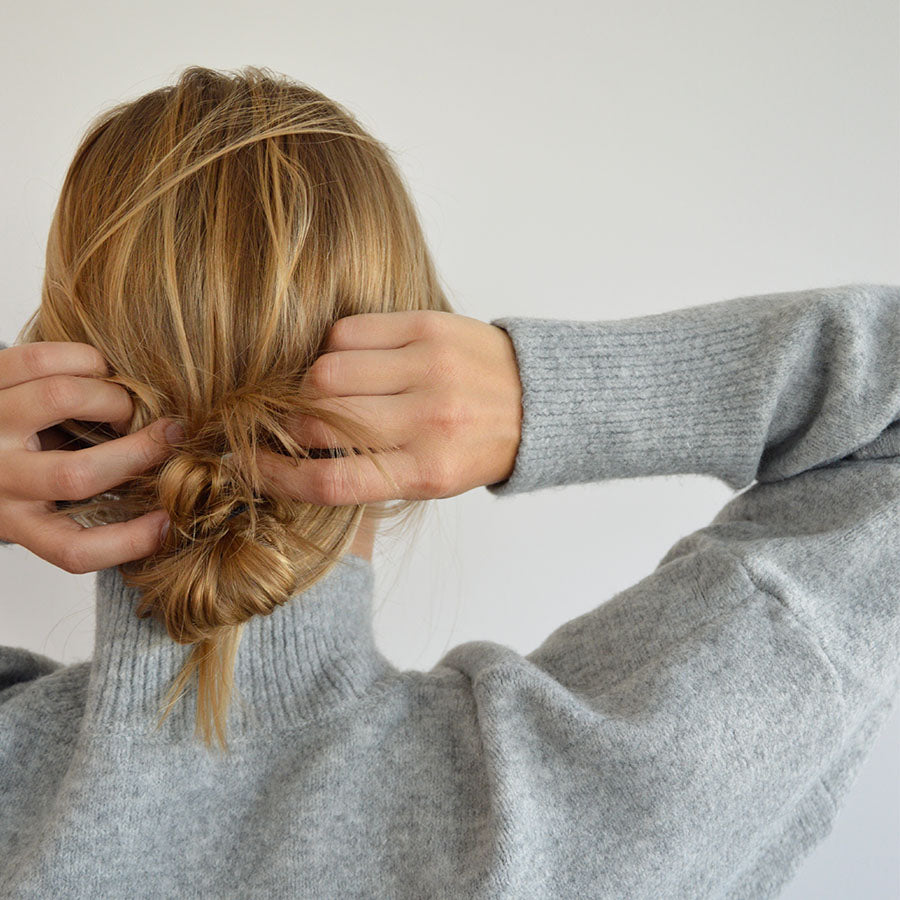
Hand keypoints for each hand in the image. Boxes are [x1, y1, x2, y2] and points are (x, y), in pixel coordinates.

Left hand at [0, 342, 181, 572]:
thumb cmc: (19, 463)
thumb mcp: (45, 498)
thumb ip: (96, 498)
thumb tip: (168, 492)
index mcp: (19, 521)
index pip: (74, 550)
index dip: (129, 541)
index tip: (167, 522)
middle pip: (77, 475)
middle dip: (140, 452)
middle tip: (172, 434)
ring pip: (61, 398)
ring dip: (112, 397)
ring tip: (125, 403)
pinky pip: (41, 359)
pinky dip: (86, 360)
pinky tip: (98, 371)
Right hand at [256, 310, 523, 503]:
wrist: (536, 401)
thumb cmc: (474, 447)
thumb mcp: (430, 479)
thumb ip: (368, 471)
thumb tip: (293, 454)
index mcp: (427, 470)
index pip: (331, 480)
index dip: (275, 475)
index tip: (246, 467)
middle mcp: (427, 420)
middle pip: (319, 419)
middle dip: (291, 424)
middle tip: (290, 422)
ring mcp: (428, 369)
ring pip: (326, 371)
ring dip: (312, 383)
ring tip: (330, 390)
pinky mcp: (428, 326)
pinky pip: (350, 332)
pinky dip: (336, 347)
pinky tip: (353, 359)